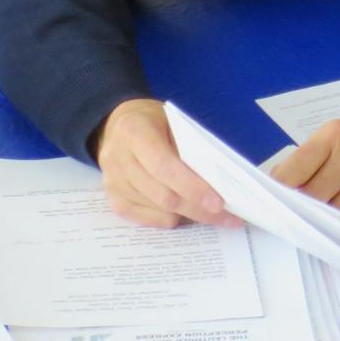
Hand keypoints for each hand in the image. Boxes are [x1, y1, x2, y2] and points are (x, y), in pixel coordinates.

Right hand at [94, 98, 239, 229]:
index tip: (219, 203)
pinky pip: (144, 218)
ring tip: (215, 216)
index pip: (165, 166)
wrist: (116, 126)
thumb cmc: (154, 121)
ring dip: (188, 216)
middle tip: (227, 217)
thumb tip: (218, 182)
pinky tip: (187, 215)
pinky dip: (169, 219)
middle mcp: (118, 159)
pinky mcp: (112, 198)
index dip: (193, 187)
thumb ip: (190, 148)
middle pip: (162, 194)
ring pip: (156, 209)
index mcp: (135, 132)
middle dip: (198, 209)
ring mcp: (112, 181)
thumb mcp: (174, 122)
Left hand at [270, 104, 339, 234]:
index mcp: (335, 134)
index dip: (277, 197)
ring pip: (332, 218)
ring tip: (329, 226)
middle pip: (309, 200)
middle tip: (300, 224)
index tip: (270, 210)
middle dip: (303, 215)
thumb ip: (317, 159)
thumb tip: (278, 189)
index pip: (290, 172)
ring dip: (328, 227)